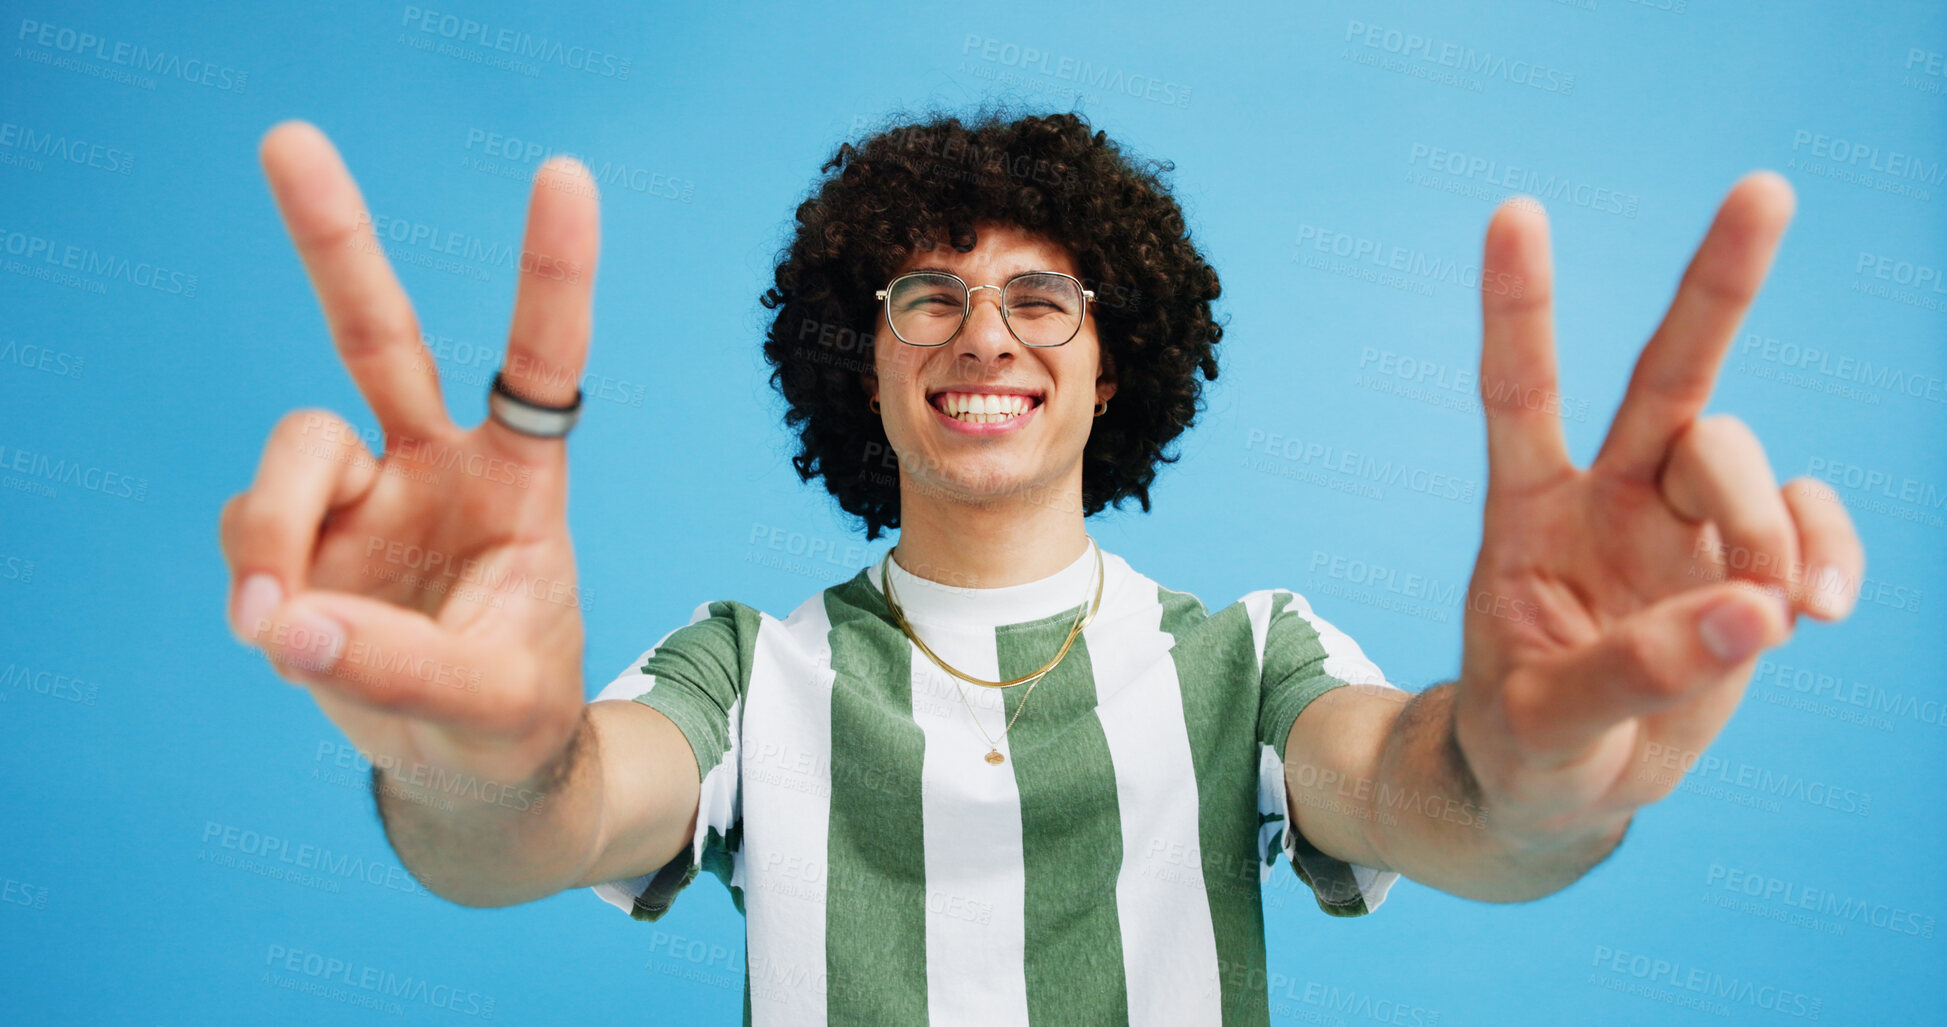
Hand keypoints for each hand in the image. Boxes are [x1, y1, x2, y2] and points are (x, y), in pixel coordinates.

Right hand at [218, 121, 601, 793]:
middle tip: (288, 139)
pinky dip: (255, 576)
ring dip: (272, 522)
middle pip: (378, 336)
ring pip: (293, 446)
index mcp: (520, 478)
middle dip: (334, 240)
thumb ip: (404, 671)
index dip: (552, 272)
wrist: (465, 768)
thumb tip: (285, 625)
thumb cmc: (509, 716)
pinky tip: (281, 632)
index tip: (563, 173)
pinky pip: (250, 529)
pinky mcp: (301, 540)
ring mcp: (360, 497)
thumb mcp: (497, 706)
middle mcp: (435, 465)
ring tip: (274, 619)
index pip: (541, 362)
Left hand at [1452, 173, 1864, 843]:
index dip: (1519, 306)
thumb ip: (1630, 674)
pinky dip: (1828, 553)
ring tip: (1770, 616)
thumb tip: (1751, 616)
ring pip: (1742, 458)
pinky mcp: (1745, 566)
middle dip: (1717, 284)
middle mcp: (1608, 499)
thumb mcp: (1542, 727)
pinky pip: (1809, 520)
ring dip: (1765, 526)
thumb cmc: (1525, 746)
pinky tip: (1820, 611)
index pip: (1520, 394)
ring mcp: (1682, 527)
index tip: (1515, 212)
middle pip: (1667, 376)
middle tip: (1765, 188)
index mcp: (1527, 516)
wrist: (1562, 787)